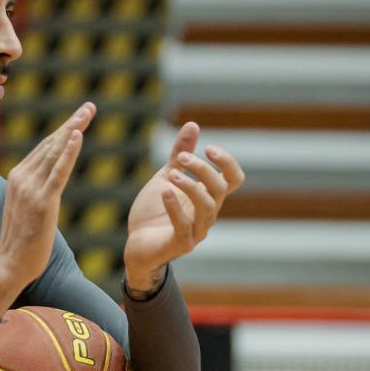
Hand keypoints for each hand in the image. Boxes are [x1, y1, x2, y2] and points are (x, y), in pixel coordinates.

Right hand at [0, 102, 93, 315]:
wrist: (9, 264)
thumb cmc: (21, 242)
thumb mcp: (26, 208)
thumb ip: (36, 191)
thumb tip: (49, 184)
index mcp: (18, 177)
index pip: (44, 148)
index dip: (63, 131)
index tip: (78, 117)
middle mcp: (22, 177)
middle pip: (51, 144)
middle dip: (72, 123)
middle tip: (90, 107)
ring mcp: (31, 188)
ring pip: (56, 152)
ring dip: (73, 129)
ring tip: (88, 113)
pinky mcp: (43, 201)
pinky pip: (58, 172)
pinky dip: (68, 152)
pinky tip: (77, 135)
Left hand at [123, 121, 243, 292]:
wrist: (136, 246)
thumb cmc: (154, 213)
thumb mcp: (166, 177)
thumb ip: (179, 155)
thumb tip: (193, 124)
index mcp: (207, 197)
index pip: (233, 179)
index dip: (227, 163)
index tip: (209, 148)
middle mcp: (207, 214)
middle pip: (219, 189)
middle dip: (202, 170)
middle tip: (180, 159)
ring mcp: (196, 231)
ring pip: (206, 207)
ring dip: (191, 187)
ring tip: (172, 175)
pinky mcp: (180, 245)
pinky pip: (184, 227)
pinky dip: (175, 208)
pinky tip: (165, 191)